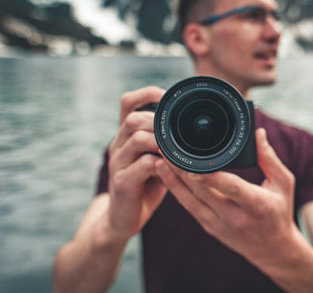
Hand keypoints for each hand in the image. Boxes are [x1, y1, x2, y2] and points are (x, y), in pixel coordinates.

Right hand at [100, 86, 166, 243]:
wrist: (123, 219)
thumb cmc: (145, 185)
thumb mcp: (156, 158)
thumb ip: (166, 142)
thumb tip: (193, 125)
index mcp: (126, 136)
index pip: (128, 102)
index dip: (148, 94)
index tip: (169, 97)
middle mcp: (118, 145)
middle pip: (132, 118)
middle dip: (158, 121)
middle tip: (178, 132)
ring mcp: (118, 163)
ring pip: (136, 138)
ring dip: (161, 141)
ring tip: (176, 149)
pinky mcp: (122, 183)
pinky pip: (141, 165)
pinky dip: (159, 164)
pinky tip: (170, 168)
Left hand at [155, 128, 298, 270]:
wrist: (273, 250)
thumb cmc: (279, 211)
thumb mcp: (283, 184)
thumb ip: (270, 158)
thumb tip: (257, 132)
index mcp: (256, 204)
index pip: (231, 188)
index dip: (211, 177)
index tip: (193, 165)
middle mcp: (235, 217)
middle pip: (203, 192)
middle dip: (183, 171)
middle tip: (167, 151)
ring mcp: (219, 225)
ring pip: (190, 202)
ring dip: (173, 181)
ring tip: (160, 160)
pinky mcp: (209, 228)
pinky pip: (189, 208)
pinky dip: (177, 191)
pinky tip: (166, 176)